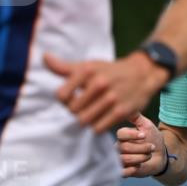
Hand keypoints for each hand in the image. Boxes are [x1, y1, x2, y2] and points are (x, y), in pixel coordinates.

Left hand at [44, 51, 167, 132]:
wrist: (142, 74)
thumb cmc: (109, 71)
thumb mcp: (88, 66)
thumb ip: (64, 67)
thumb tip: (45, 57)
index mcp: (87, 71)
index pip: (61, 96)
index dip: (64, 100)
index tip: (71, 97)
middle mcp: (99, 83)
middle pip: (72, 111)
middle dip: (75, 111)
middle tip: (83, 107)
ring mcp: (111, 98)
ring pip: (84, 121)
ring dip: (86, 120)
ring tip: (91, 113)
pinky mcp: (121, 111)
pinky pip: (98, 128)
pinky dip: (97, 126)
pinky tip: (101, 118)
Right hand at [116, 113, 167, 177]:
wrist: (161, 156)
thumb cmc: (153, 139)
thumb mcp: (146, 125)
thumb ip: (136, 116)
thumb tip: (126, 103)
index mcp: (122, 136)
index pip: (121, 134)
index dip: (133, 135)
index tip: (144, 135)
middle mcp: (118, 147)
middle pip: (124, 147)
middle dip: (141, 148)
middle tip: (151, 147)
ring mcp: (120, 159)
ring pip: (124, 159)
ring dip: (140, 158)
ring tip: (148, 156)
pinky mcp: (123, 171)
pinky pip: (121, 172)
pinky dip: (131, 170)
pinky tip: (138, 167)